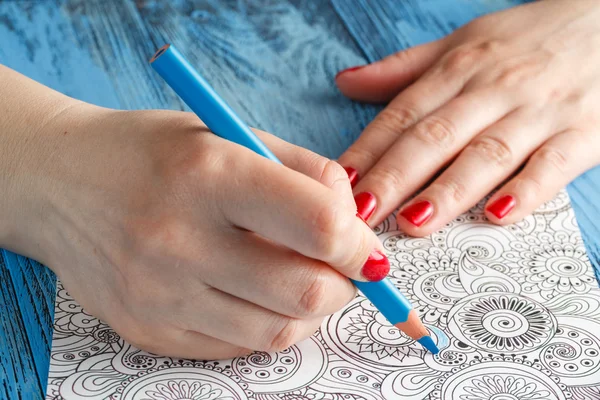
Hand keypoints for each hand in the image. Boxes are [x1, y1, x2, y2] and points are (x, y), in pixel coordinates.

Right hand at [6, 101, 387, 358]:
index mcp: (208, 174)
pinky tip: (254, 291)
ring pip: (278, 330)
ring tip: (297, 275)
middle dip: (345, 285)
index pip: (318, 226)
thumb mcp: (227, 133)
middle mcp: (179, 239)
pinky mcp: (147, 329)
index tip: (369, 250)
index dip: (361, 246)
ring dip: (308, 309)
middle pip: (306, 291)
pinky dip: (266, 323)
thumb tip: (356, 223)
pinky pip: (238, 345)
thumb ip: (304, 172)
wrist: (59, 182)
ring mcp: (159, 294)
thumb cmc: (150, 152)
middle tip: (343, 268)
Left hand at [336, 0, 599, 234]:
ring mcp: (538, 112)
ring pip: (486, 154)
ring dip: (448, 190)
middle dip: (394, 177)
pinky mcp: (583, 133)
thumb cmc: (530, 40)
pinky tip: (498, 216)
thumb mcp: (464, 42)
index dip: (368, 149)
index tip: (338, 184)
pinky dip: (526, 190)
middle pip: (435, 137)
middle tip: (361, 215)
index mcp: (459, 68)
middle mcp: (493, 90)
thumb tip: (345, 82)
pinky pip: (552, 165)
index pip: (403, 114)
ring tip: (413, 223)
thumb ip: (404, 69)